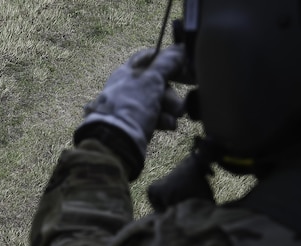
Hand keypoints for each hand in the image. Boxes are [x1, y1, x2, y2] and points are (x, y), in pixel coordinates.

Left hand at [78, 45, 185, 159]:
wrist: (116, 141)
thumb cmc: (131, 106)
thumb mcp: (151, 80)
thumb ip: (167, 63)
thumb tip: (179, 48)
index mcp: (128, 72)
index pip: (150, 58)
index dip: (169, 61)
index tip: (184, 68)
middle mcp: (128, 88)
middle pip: (158, 83)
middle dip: (172, 92)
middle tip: (180, 100)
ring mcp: (131, 107)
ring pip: (158, 101)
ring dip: (170, 108)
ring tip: (175, 115)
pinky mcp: (136, 124)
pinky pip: (155, 118)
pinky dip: (163, 120)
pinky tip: (168, 125)